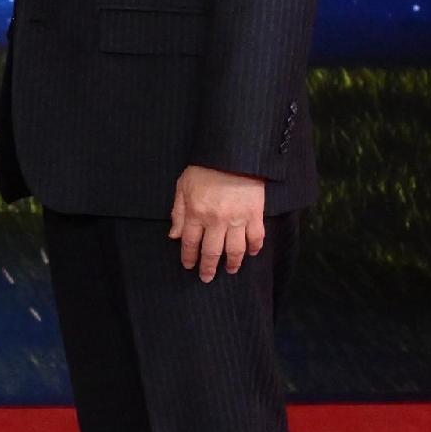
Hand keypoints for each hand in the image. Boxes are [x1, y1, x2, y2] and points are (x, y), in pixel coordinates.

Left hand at [169, 164, 267, 281]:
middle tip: (207, 277)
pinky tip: (251, 253)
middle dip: (208, 268)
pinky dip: (255, 248)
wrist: (233, 153)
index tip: (189, 266)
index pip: (190, 243)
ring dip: (232, 263)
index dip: (189, 257)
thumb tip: (174, 235)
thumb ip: (178, 212)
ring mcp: (237, 219)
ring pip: (234, 250)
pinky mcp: (255, 214)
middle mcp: (216, 220)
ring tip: (230, 270)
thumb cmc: (205, 168)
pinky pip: (256, 237)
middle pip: (211, 252)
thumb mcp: (183, 186)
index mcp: (196, 212)